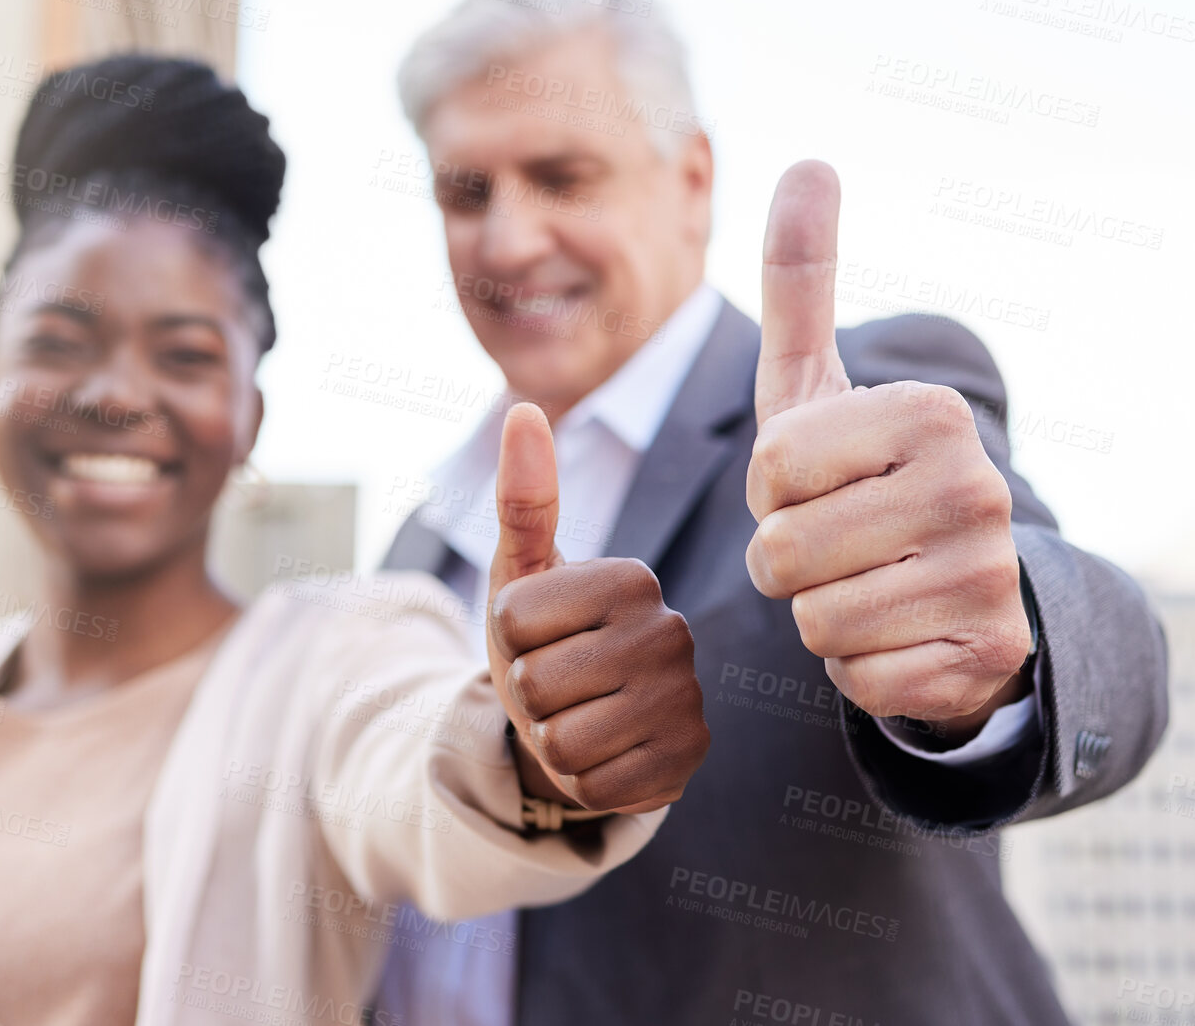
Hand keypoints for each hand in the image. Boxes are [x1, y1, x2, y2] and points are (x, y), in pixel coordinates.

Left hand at [486, 402, 708, 813]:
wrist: (580, 720)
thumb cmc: (545, 640)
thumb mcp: (521, 574)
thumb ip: (522, 499)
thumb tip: (523, 408)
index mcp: (630, 578)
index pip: (514, 619)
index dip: (507, 639)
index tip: (540, 636)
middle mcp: (671, 632)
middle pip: (536, 683)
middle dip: (528, 694)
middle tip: (558, 684)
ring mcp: (686, 699)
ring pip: (562, 741)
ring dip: (551, 739)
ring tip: (578, 716)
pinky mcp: (687, 761)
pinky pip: (594, 787)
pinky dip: (582, 779)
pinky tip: (605, 752)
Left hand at [745, 160, 1031, 735]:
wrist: (946, 583)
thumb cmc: (854, 476)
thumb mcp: (816, 382)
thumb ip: (803, 278)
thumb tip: (809, 160)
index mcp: (930, 413)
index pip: (771, 468)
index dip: (769, 489)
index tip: (814, 482)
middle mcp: (977, 488)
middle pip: (781, 552)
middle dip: (783, 559)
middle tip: (835, 541)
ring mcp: (990, 578)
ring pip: (815, 620)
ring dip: (816, 612)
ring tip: (863, 582)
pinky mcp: (984, 659)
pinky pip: (857, 678)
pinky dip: (856, 667)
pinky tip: (895, 633)